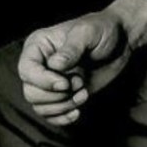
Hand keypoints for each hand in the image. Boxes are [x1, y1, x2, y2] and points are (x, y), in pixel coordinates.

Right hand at [18, 9, 131, 124]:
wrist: (120, 42)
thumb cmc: (103, 30)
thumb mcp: (88, 33)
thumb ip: (71, 49)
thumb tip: (55, 65)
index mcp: (39, 44)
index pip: (26, 69)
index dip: (43, 81)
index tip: (66, 83)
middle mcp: (40, 64)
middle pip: (30, 92)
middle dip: (57, 95)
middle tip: (79, 83)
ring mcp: (50, 81)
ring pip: (40, 107)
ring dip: (64, 106)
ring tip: (83, 92)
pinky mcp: (62, 96)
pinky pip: (51, 116)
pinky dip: (64, 117)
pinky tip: (79, 109)